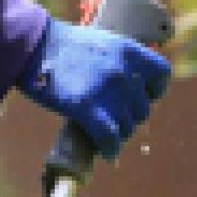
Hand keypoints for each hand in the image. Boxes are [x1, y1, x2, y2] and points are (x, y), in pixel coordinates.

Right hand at [18, 19, 171, 160]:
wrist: (34, 45)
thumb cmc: (63, 46)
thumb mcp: (102, 44)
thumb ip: (119, 63)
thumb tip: (129, 92)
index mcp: (130, 51)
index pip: (162, 75)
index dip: (154, 91)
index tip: (141, 96)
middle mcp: (124, 71)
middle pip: (142, 109)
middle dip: (129, 118)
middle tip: (112, 119)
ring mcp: (108, 91)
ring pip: (127, 128)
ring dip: (117, 135)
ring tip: (103, 133)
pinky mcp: (88, 108)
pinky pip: (110, 139)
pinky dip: (110, 150)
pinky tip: (105, 152)